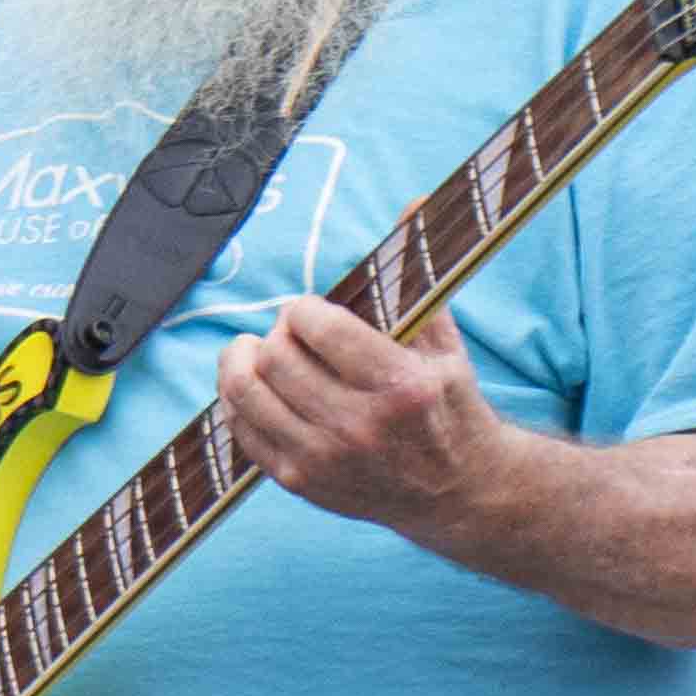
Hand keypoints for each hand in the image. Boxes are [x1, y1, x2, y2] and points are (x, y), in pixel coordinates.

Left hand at [214, 298, 503, 531]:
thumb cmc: (449, 408)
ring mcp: (325, 458)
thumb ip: (418, 278)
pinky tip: (254, 389)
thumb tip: (413, 204)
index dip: (303, 310)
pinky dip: (238, 402)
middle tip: (288, 333)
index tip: (308, 312)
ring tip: (255, 352)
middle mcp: (360, 425)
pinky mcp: (300, 481)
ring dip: (241, 362)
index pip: (318, 326)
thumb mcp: (446, 344)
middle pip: (276, 356)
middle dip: (276, 333)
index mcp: (401, 384)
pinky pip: (241, 430)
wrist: (457, 492)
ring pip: (245, 392)